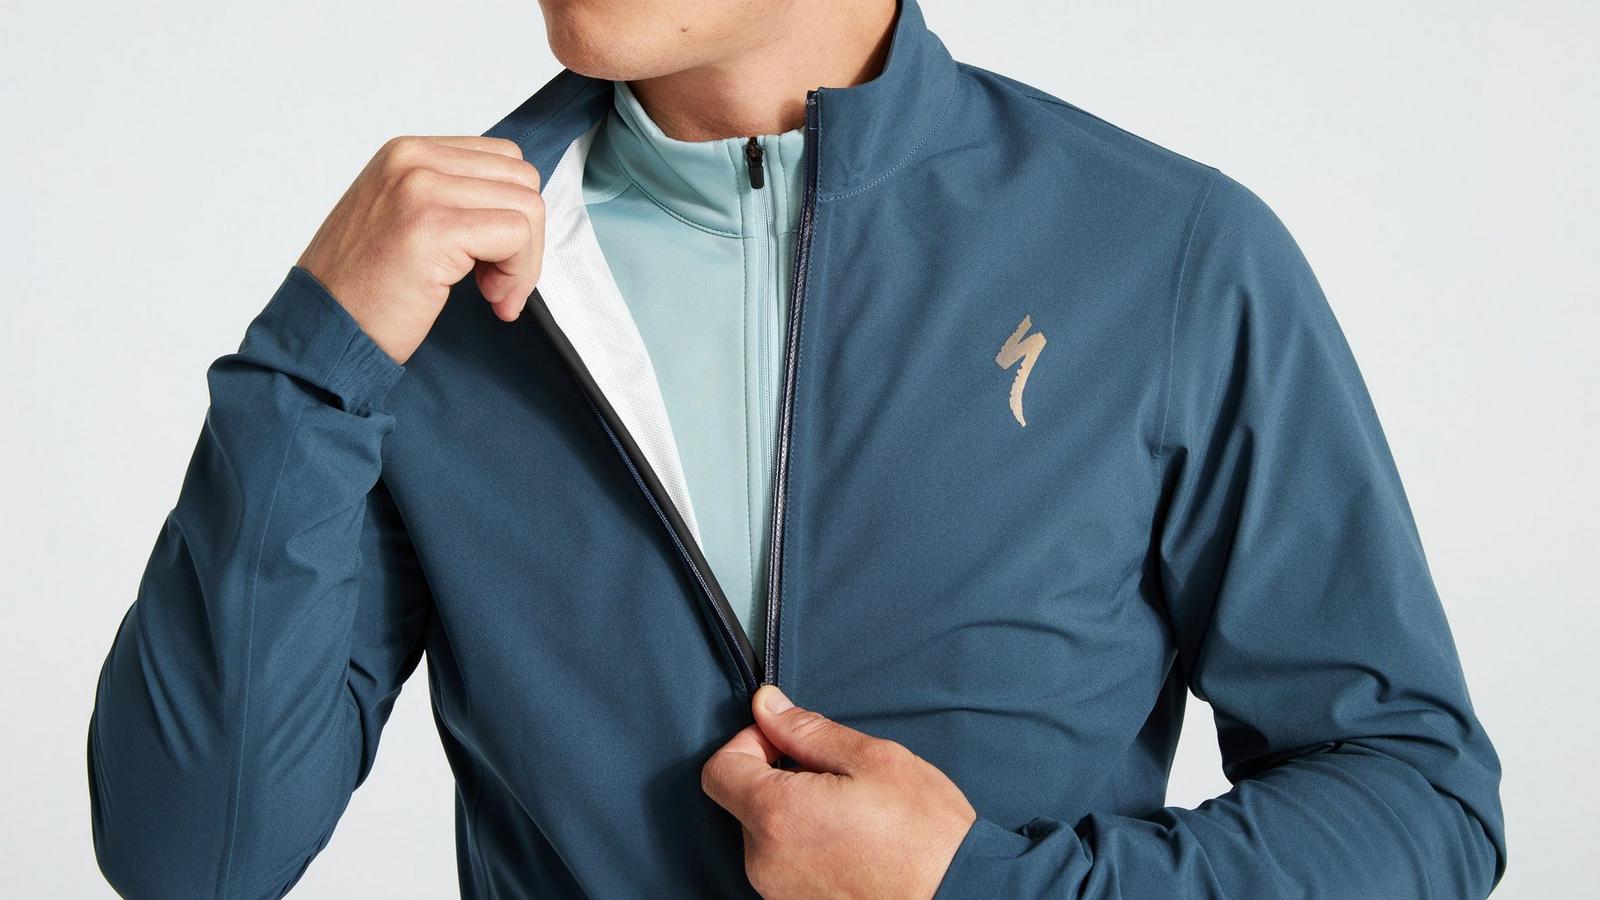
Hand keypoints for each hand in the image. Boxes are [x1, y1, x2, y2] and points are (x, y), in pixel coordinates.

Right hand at [296, 135, 544, 363]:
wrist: (324, 332)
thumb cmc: (362, 290)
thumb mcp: (402, 218)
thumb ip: (452, 198)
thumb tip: (518, 205)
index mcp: (408, 153)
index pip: (503, 160)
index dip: (513, 212)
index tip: (493, 258)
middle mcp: (412, 160)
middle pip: (522, 179)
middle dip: (527, 237)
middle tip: (496, 281)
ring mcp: (421, 190)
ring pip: (527, 206)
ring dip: (524, 260)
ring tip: (492, 292)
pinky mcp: (433, 227)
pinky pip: (516, 235)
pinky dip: (518, 274)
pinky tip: (492, 301)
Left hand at [702, 685, 975, 899]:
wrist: (960, 895)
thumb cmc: (925, 835)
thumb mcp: (873, 760)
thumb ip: (807, 730)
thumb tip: (768, 707)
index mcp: (777, 816)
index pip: (719, 770)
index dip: (748, 743)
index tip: (783, 741)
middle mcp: (766, 861)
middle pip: (743, 802)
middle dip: (779, 779)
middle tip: (836, 778)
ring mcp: (779, 892)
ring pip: (767, 835)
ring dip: (796, 815)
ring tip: (853, 815)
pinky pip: (786, 865)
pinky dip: (808, 847)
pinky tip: (852, 843)